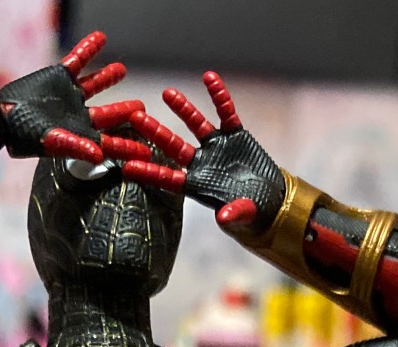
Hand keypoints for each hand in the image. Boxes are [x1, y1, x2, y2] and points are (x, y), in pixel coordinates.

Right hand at [0, 31, 141, 162]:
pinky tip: (100, 38)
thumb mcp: (52, 142)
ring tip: (122, 69)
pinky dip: (88, 48)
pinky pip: (77, 60)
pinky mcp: (59, 76)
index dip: (128, 146)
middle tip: (142, 108)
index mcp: (81, 135)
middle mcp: (78, 115)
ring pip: (95, 84)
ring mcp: (70, 95)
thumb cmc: (24, 136)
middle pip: (108, 114)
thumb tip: (99, 155)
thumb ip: (76, 147)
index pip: (110, 142)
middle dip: (124, 111)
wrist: (3, 117)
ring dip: (108, 76)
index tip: (147, 150)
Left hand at [123, 73, 284, 234]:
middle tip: (137, 118)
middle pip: (174, 146)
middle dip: (156, 133)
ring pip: (196, 124)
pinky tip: (210, 78)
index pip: (169, 178)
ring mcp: (217, 146)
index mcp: (197, 184)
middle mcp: (202, 162)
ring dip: (183, 109)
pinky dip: (219, 96)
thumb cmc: (250, 212)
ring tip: (167, 93)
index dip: (150, 173)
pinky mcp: (235, 134)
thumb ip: (234, 214)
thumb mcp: (243, 215)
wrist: (269, 198)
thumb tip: (224, 218)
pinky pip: (226, 112)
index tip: (128, 167)